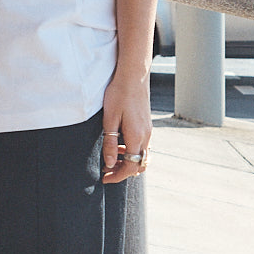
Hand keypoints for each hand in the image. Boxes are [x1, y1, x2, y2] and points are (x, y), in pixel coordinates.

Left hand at [101, 70, 151, 184]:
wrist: (133, 75)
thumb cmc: (118, 94)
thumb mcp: (109, 120)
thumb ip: (110, 144)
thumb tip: (110, 164)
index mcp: (136, 137)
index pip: (130, 167)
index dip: (117, 176)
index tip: (104, 178)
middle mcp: (146, 136)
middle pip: (138, 165)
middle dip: (123, 171)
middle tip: (106, 171)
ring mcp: (148, 130)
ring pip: (141, 156)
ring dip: (128, 161)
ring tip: (111, 158)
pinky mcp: (147, 125)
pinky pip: (142, 146)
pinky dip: (132, 151)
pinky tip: (119, 145)